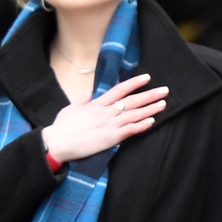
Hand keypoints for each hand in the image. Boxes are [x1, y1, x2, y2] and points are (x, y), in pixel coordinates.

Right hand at [42, 73, 167, 162]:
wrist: (57, 143)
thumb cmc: (61, 127)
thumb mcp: (70, 109)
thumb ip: (82, 100)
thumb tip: (89, 92)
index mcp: (95, 104)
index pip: (119, 90)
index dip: (134, 83)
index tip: (147, 78)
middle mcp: (105, 112)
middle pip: (132, 101)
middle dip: (149, 95)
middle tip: (164, 90)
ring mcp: (109, 125)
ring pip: (134, 114)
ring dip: (150, 109)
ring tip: (163, 104)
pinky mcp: (110, 138)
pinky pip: (130, 130)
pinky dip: (141, 125)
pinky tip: (152, 121)